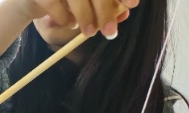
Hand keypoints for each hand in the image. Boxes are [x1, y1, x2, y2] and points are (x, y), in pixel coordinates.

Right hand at [9, 0, 136, 38]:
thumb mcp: (88, 1)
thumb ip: (106, 5)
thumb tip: (124, 14)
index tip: (132, 5)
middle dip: (105, 11)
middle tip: (110, 32)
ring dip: (86, 18)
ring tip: (89, 32)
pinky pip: (56, 7)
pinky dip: (65, 19)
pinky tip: (69, 22)